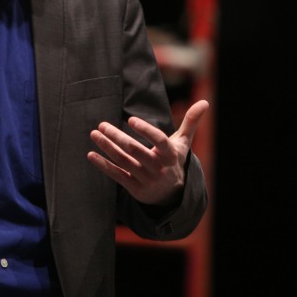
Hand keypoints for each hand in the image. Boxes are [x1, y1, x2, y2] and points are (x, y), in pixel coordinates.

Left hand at [87, 99, 207, 206]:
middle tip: (102, 124)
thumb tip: (205, 102)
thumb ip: (191, 122)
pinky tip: (91, 155)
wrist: (171, 194)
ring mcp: (145, 179)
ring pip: (124, 162)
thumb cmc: (174, 160)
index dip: (146, 130)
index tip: (131, 119)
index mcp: (170, 155)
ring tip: (94, 134)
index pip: (159, 141)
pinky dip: (103, 166)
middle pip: (136, 151)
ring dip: (107, 148)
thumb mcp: (183, 143)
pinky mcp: (134, 188)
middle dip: (118, 138)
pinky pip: (117, 176)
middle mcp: (158, 168)